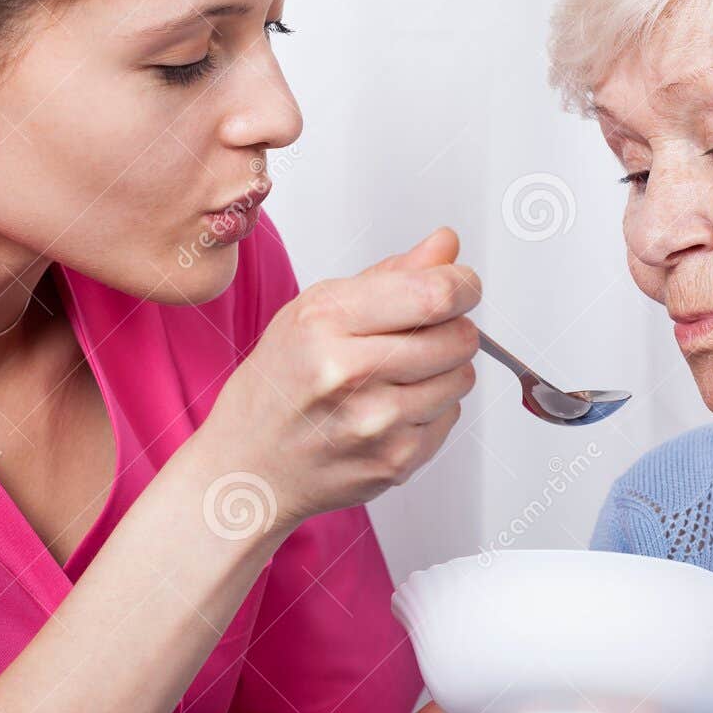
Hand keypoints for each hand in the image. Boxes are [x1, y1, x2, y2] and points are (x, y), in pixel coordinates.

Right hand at [199, 228, 479, 529]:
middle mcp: (350, 372)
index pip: (434, 294)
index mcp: (326, 322)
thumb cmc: (278, 385)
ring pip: (462, 376)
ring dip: (445, 370)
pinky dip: (432, 408)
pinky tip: (390, 409)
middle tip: (424, 333)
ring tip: (399, 375)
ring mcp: (376, 422)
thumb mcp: (314, 311)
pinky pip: (451, 416)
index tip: (462, 284)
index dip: (463, 284)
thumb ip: (390, 275)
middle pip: (459, 336)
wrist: (249, 466)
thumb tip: (447, 246)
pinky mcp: (396, 460)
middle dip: (454, 327)